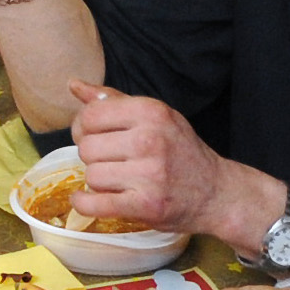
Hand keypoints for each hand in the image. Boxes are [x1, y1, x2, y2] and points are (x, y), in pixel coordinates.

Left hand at [68, 84, 228, 243]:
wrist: (215, 193)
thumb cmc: (181, 151)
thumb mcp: (155, 116)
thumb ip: (113, 101)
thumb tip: (73, 85)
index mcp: (151, 111)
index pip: (90, 116)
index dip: (83, 128)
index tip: (94, 137)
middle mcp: (150, 139)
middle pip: (87, 147)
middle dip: (92, 156)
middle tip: (109, 161)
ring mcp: (149, 174)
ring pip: (91, 176)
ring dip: (97, 181)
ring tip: (116, 180)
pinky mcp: (146, 205)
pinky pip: (95, 204)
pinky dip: (84, 204)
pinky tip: (88, 200)